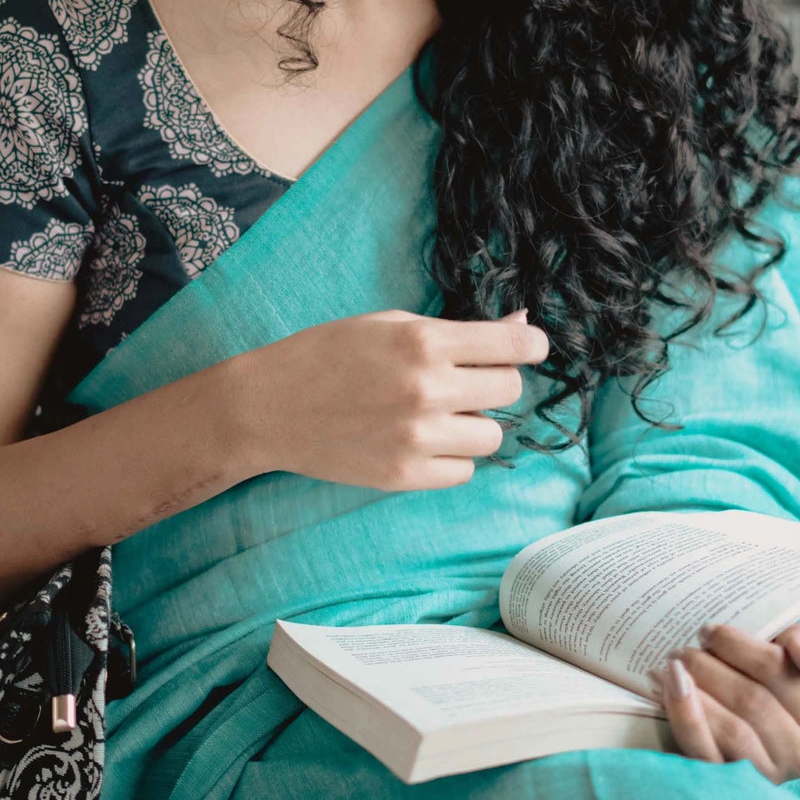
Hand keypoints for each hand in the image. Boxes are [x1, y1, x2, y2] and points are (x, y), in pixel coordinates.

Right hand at [236, 305, 549, 491]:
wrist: (269, 405)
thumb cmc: (328, 353)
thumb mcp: (390, 323)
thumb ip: (456, 330)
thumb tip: (521, 324)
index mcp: (423, 341)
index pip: (514, 345)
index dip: (531, 344)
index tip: (530, 346)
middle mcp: (426, 389)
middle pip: (509, 390)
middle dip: (495, 381)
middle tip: (466, 378)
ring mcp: (416, 438)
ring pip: (491, 436)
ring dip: (474, 422)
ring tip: (439, 412)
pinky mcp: (404, 476)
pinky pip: (463, 471)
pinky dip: (452, 456)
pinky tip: (423, 439)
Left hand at [661, 621, 799, 783]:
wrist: (723, 744)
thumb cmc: (752, 689)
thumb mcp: (782, 660)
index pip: (778, 669)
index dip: (738, 646)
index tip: (707, 632)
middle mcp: (796, 750)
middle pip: (752, 699)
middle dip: (709, 668)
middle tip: (680, 650)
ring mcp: (765, 774)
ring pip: (733, 730)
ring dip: (695, 692)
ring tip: (670, 669)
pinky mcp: (730, 792)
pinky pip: (707, 754)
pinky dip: (685, 718)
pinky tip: (666, 691)